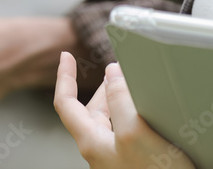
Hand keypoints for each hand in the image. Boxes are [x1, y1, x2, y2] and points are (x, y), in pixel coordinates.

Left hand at [54, 53, 193, 168]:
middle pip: (90, 111)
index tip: (66, 55)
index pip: (65, 103)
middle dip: (101, 89)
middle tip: (115, 71)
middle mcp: (100, 151)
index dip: (64, 77)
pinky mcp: (135, 164)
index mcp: (91, 141)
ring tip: (133, 90)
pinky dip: (132, 118)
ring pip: (111, 123)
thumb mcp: (135, 132)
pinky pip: (127, 135)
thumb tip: (111, 72)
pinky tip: (149, 117)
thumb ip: (120, 100)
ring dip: (119, 103)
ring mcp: (117, 159)